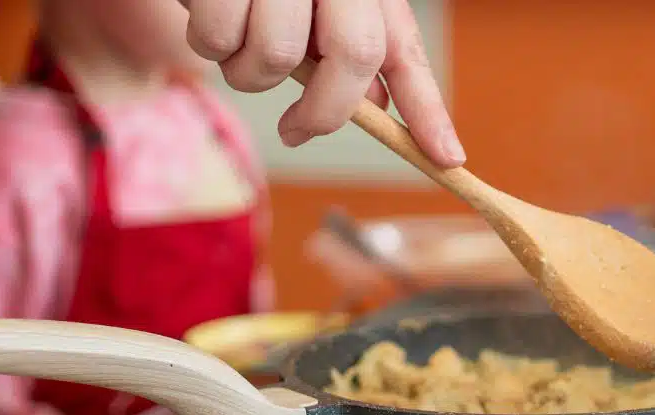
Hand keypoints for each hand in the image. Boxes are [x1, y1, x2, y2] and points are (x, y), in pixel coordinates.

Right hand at [185, 0, 464, 166]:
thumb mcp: (313, 8)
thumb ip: (345, 51)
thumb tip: (377, 108)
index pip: (404, 50)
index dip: (429, 108)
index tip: (449, 158)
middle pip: (355, 55)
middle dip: (324, 111)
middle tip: (295, 131)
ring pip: (276, 57)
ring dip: (248, 74)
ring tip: (235, 40)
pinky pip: (218, 39)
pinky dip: (208, 44)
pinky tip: (205, 11)